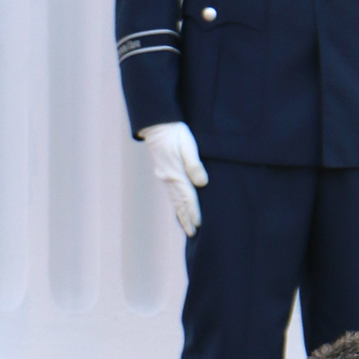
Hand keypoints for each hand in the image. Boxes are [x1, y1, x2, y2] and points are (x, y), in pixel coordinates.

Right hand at [140, 120, 208, 236]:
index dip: (194, 212)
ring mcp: (164, 176)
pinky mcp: (164, 173)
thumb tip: (202, 183)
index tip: (200, 225)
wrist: (156, 124)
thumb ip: (195, 164)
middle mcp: (168, 178)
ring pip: (174, 200)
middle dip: (186, 219)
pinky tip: (179, 208)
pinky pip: (171, 193)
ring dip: (181, 214)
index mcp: (175, 173)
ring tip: (187, 226)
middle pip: (179, 203)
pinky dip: (176, 204)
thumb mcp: (187, 144)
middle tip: (193, 234)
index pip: (188, 197)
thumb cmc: (175, 132)